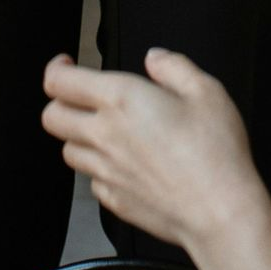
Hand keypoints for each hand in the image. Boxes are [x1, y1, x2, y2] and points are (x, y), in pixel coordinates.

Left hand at [41, 48, 266, 261]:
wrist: (219, 211)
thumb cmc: (215, 153)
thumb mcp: (206, 91)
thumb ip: (174, 66)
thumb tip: (155, 58)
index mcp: (121, 99)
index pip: (60, 82)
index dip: (56, 69)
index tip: (66, 65)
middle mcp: (104, 135)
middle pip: (51, 117)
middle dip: (59, 102)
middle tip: (79, 97)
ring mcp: (106, 171)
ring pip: (68, 150)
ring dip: (78, 136)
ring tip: (102, 130)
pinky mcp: (114, 199)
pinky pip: (91, 180)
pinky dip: (98, 168)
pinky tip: (122, 163)